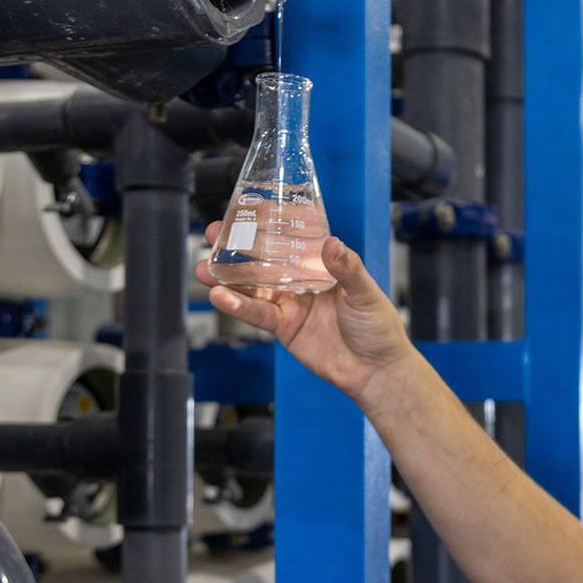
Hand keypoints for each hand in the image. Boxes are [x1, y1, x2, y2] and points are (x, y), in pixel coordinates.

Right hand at [196, 225, 414, 403]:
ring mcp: (290, 304)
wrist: (376, 371)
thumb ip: (348, 269)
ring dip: (227, 279)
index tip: (245, 212)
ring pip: (253, 288)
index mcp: (321, 266)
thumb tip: (332, 243)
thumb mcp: (366, 293)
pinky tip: (221, 297)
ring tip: (204, 268)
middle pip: (263, 261)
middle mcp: (301, 281)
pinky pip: (257, 315)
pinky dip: (238, 306)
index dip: (267, 227)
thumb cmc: (378, 328)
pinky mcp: (284, 328)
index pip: (290, 240)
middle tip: (213, 235)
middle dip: (236, 249)